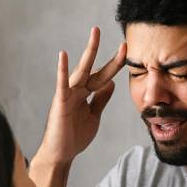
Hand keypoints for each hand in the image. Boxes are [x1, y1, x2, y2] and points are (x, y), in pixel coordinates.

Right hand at [36, 27, 126, 165]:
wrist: (62, 154)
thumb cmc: (74, 136)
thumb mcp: (94, 116)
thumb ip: (101, 100)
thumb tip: (111, 83)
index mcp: (87, 94)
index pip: (104, 75)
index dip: (115, 63)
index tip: (126, 48)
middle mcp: (77, 90)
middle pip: (94, 67)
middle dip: (102, 50)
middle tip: (108, 31)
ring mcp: (68, 95)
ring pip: (81, 70)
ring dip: (89, 52)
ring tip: (95, 34)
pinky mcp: (60, 103)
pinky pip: (61, 84)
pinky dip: (62, 70)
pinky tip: (63, 55)